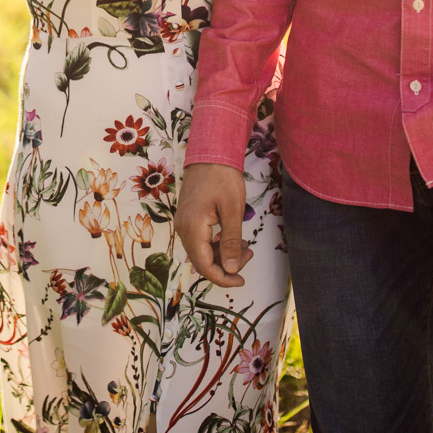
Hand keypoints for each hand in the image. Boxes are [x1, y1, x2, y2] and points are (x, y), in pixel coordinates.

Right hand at [176, 163, 250, 286]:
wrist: (211, 153)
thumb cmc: (223, 178)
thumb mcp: (233, 211)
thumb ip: (231, 242)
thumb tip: (232, 269)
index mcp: (192, 228)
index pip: (204, 266)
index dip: (223, 278)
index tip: (241, 280)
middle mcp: (183, 228)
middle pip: (202, 261)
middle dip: (227, 265)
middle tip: (249, 255)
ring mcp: (184, 222)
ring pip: (201, 251)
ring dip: (223, 254)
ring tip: (246, 246)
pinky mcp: (189, 217)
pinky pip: (200, 240)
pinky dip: (217, 244)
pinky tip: (233, 237)